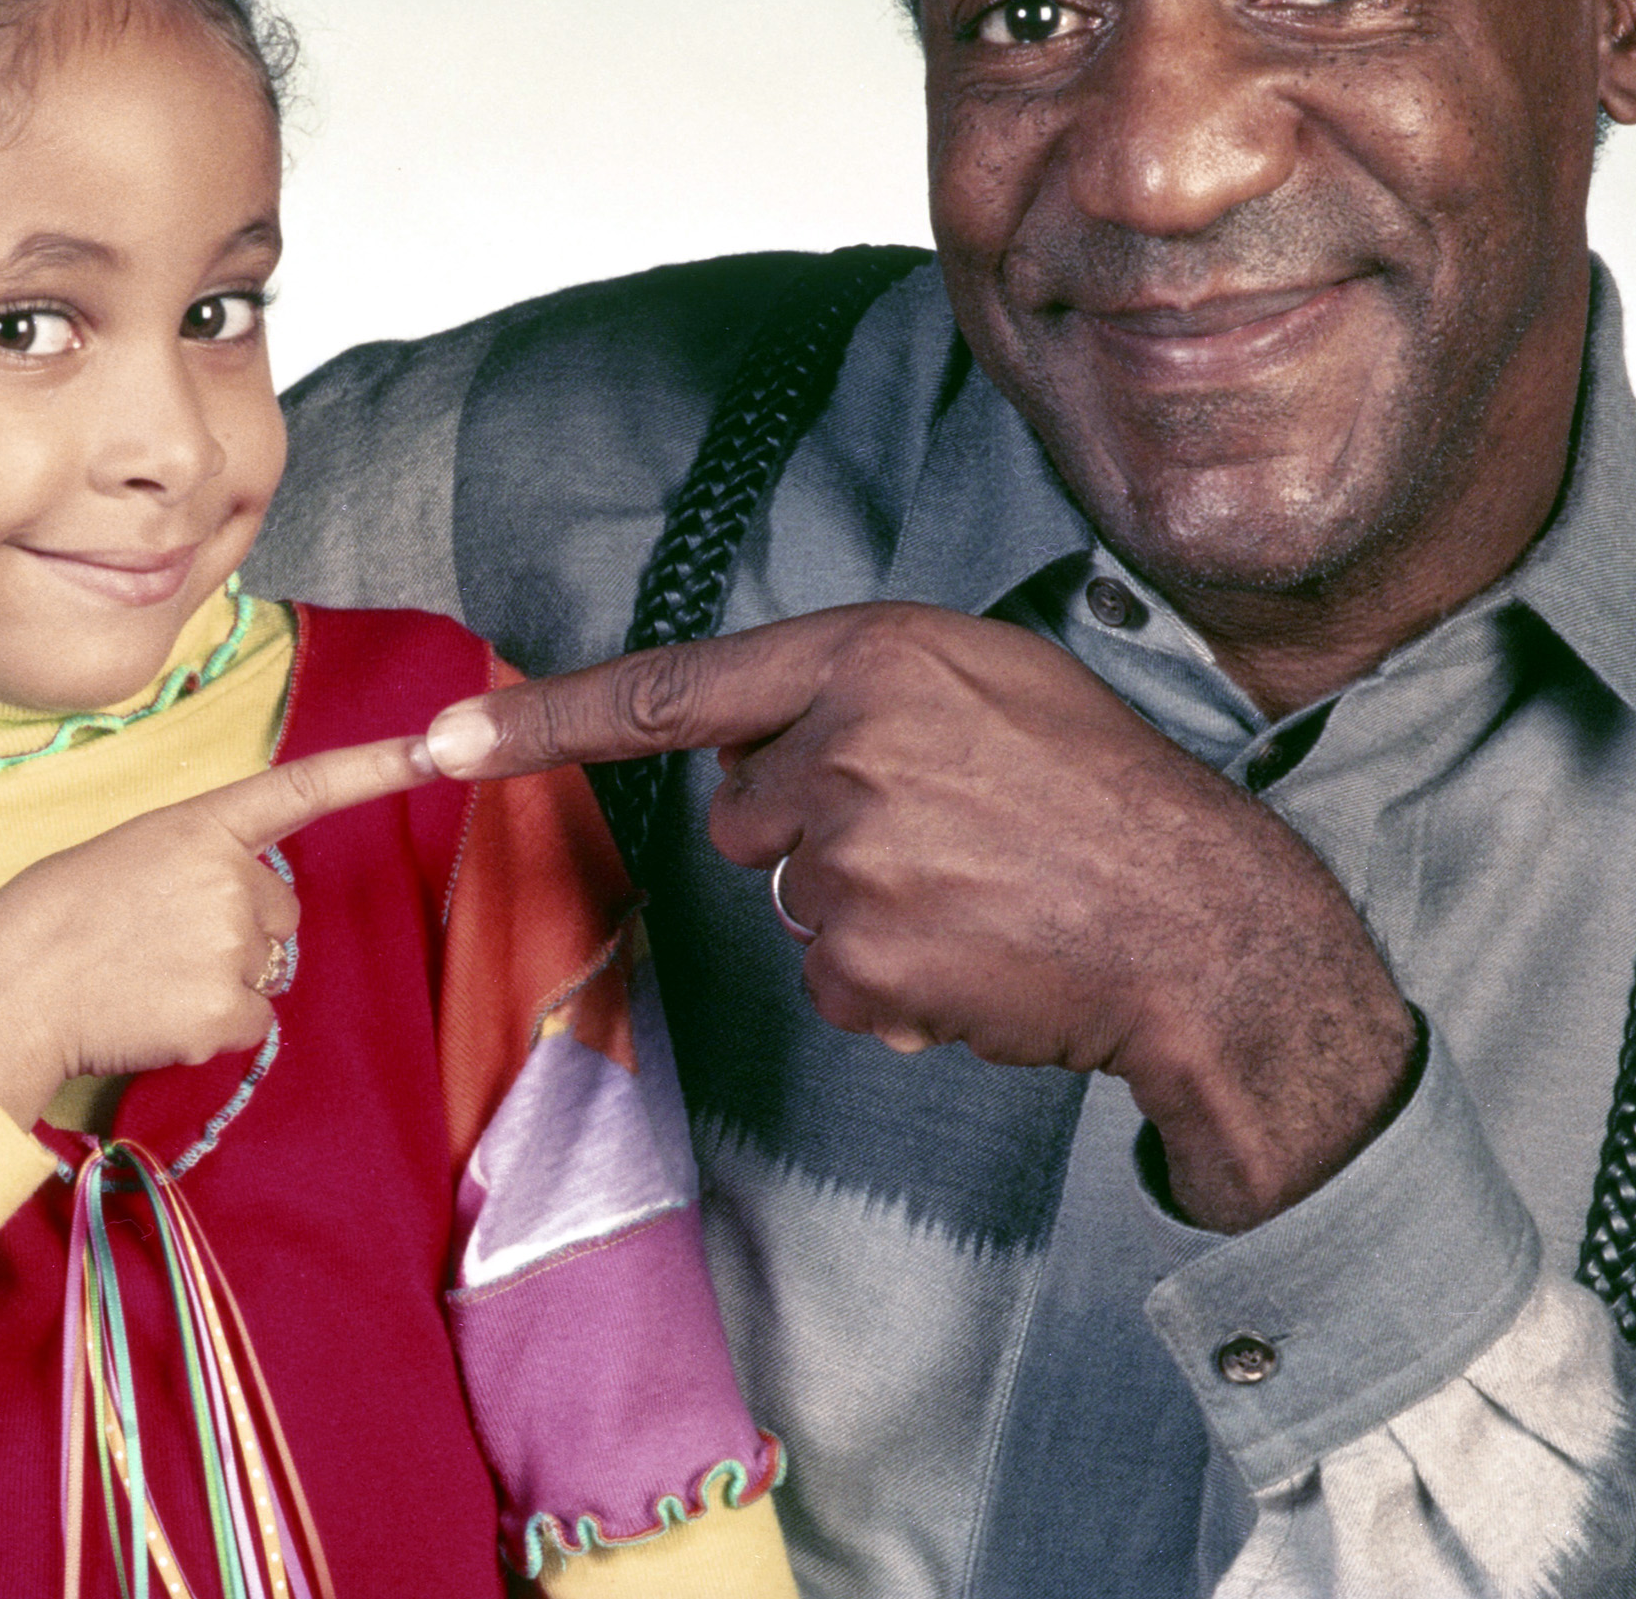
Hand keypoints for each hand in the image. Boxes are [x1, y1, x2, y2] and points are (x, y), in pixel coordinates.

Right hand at [0, 735, 430, 1130]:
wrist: (10, 989)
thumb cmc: (60, 918)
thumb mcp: (134, 854)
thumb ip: (204, 863)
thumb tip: (251, 914)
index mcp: (203, 825)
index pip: (305, 787)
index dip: (378, 768)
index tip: (438, 747)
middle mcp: (233, 878)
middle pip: (281, 913)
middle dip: (238, 932)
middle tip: (158, 942)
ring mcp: (234, 945)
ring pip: (267, 971)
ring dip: (223, 981)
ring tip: (148, 977)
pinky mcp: (227, 1011)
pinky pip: (252, 1023)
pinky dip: (213, 1028)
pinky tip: (157, 1013)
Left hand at [423, 605, 1414, 1230]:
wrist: (1202, 923)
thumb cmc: (1106, 791)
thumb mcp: (992, 679)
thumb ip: (865, 692)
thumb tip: (768, 754)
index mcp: (872, 657)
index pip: (674, 689)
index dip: (542, 721)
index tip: (433, 743)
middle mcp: (841, 747)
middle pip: (742, 812)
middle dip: (812, 828)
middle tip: (942, 833)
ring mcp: (846, 858)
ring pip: (788, 897)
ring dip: (860, 906)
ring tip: (979, 891)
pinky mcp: (857, 958)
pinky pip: (829, 976)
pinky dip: (890, 978)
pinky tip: (977, 952)